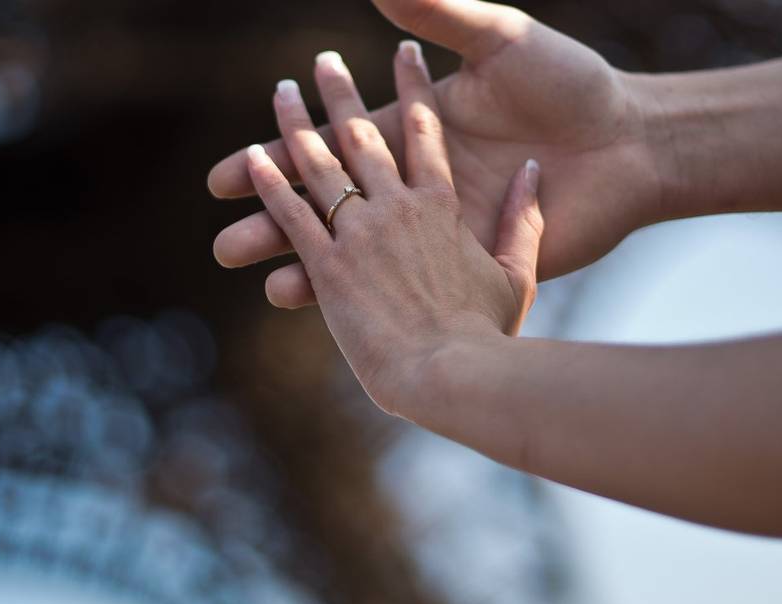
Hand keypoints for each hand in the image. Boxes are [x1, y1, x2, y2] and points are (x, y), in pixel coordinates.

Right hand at [209, 0, 661, 307]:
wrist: (628, 143)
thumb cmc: (570, 85)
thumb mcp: (500, 40)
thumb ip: (441, 12)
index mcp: (417, 128)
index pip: (334, 144)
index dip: (284, 155)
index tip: (232, 166)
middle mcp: (418, 178)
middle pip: (333, 200)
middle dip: (275, 216)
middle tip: (221, 234)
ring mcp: (440, 222)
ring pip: (358, 244)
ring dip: (302, 260)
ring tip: (249, 272)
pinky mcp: (468, 254)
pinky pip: (402, 277)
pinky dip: (359, 287)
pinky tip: (309, 295)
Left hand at [239, 45, 542, 413]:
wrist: (450, 374)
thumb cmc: (486, 332)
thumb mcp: (518, 274)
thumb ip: (523, 220)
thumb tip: (533, 174)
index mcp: (442, 206)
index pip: (425, 131)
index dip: (413, 87)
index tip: (403, 51)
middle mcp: (397, 207)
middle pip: (362, 135)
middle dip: (340, 91)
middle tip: (323, 59)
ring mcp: (359, 233)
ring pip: (319, 165)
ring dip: (295, 123)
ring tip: (280, 90)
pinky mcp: (328, 266)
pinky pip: (291, 214)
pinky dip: (268, 183)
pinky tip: (247, 158)